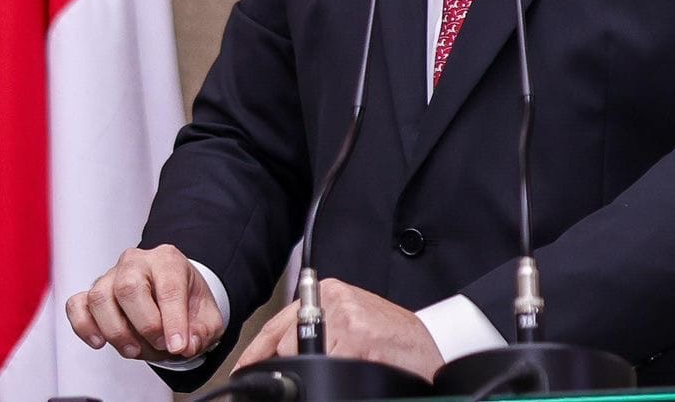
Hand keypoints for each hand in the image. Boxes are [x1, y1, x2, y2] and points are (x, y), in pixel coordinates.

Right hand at [65, 245, 223, 361]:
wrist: (172, 294)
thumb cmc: (186, 300)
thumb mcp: (208, 317)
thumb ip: (202, 332)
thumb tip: (185, 345)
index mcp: (168, 260)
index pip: (168, 287)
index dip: (173, 321)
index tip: (178, 346)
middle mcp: (136, 262)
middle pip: (129, 287)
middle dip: (145, 324)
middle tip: (160, 345)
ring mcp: (110, 276)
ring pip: (100, 298)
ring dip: (116, 331)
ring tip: (134, 349)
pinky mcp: (92, 293)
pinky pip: (77, 305)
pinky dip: (84, 326)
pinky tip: (99, 341)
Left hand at [233, 279, 442, 380]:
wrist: (431, 350)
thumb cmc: (393, 342)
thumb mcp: (351, 326)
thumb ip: (319, 331)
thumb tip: (282, 354)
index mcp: (330, 294)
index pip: (279, 322)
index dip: (257, 350)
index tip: (243, 368)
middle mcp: (334, 299)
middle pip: (286, 341)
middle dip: (287, 366)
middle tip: (291, 380)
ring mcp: (344, 316)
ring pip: (303, 357)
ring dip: (313, 372)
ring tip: (340, 369)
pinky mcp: (356, 335)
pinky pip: (327, 367)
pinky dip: (335, 376)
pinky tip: (353, 369)